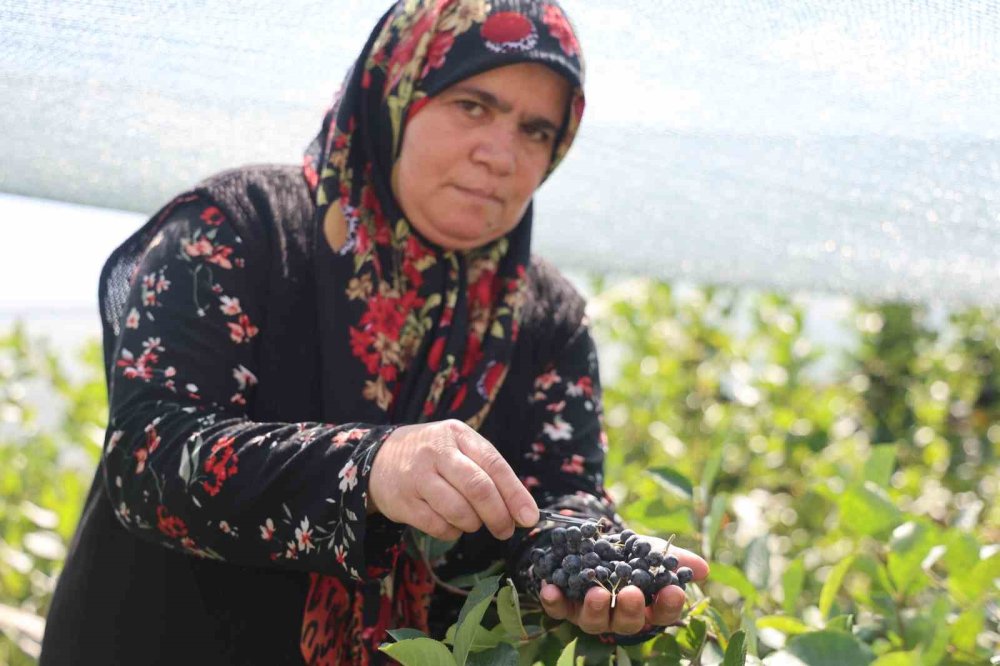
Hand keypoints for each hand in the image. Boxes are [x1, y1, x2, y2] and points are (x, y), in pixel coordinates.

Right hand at [367, 420, 538, 540]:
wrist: (378, 458)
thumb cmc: (432, 455)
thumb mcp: (459, 448)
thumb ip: (488, 472)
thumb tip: (521, 509)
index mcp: (458, 435)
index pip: (494, 464)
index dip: (515, 494)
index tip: (529, 517)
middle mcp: (436, 452)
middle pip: (478, 488)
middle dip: (498, 515)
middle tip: (505, 530)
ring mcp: (417, 477)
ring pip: (459, 511)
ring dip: (473, 524)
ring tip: (473, 521)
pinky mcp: (403, 502)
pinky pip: (438, 526)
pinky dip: (452, 532)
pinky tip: (450, 523)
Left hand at [538, 538, 708, 634]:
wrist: (589, 544)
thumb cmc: (627, 551)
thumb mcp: (649, 549)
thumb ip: (673, 558)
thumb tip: (701, 569)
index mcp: (645, 606)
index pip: (663, 613)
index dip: (669, 605)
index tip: (674, 590)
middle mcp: (618, 616)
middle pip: (627, 622)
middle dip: (629, 609)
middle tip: (630, 594)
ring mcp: (590, 613)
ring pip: (593, 621)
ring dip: (594, 608)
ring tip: (595, 592)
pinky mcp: (565, 606)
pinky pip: (558, 609)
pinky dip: (553, 601)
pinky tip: (549, 587)